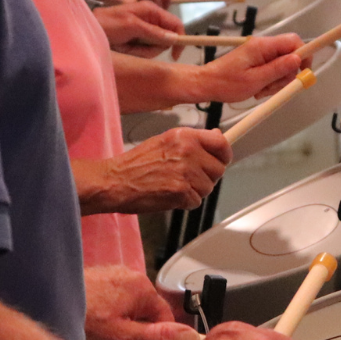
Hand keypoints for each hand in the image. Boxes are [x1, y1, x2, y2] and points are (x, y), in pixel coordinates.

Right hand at [78, 128, 232, 214]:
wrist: (115, 181)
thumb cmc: (136, 164)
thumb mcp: (165, 141)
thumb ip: (192, 141)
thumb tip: (217, 136)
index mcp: (184, 136)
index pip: (221, 143)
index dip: (225, 154)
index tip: (222, 159)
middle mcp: (188, 151)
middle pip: (219, 169)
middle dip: (208, 177)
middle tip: (190, 178)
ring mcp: (186, 172)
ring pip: (208, 187)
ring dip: (195, 191)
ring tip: (175, 186)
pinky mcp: (181, 192)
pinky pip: (196, 201)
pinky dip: (185, 202)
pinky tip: (170, 195)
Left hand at [82, 265, 199, 339]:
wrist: (40, 302)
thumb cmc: (79, 320)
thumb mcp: (122, 338)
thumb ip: (157, 339)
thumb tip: (190, 338)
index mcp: (143, 287)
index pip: (166, 320)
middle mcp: (130, 276)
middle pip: (146, 315)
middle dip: (133, 336)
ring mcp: (112, 275)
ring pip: (127, 311)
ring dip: (118, 330)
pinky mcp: (95, 280)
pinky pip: (111, 304)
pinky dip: (104, 319)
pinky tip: (88, 328)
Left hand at [95, 0, 184, 57]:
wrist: (90, 30)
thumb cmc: (107, 24)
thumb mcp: (131, 26)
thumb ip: (153, 31)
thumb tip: (174, 38)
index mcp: (151, 9)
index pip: (175, 23)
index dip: (179, 39)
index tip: (175, 55)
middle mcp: (151, 17)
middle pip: (166, 38)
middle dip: (153, 47)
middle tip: (135, 47)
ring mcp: (145, 28)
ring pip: (156, 46)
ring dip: (143, 50)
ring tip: (127, 46)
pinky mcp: (139, 36)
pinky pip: (146, 49)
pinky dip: (137, 51)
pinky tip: (126, 47)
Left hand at [199, 33, 307, 101]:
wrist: (207, 84)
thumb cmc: (227, 83)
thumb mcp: (255, 80)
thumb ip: (277, 69)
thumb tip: (298, 59)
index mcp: (263, 46)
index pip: (294, 41)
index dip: (304, 54)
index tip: (303, 72)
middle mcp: (263, 46)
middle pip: (290, 56)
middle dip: (286, 74)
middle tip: (272, 88)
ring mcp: (259, 54)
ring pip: (282, 66)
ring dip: (276, 81)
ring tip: (261, 90)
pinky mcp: (256, 61)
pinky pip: (272, 70)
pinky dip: (269, 81)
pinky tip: (257, 89)